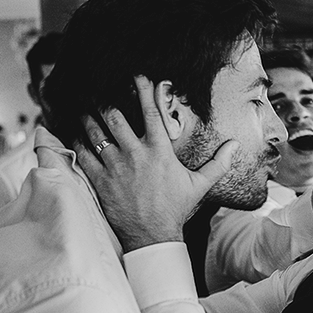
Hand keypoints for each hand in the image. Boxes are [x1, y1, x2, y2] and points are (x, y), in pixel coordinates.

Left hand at [73, 75, 237, 252]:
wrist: (153, 236)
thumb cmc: (176, 209)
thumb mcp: (200, 184)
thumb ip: (218, 163)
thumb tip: (234, 146)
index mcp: (159, 151)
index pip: (150, 113)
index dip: (143, 91)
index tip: (136, 77)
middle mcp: (136, 155)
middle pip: (116, 117)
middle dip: (107, 103)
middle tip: (101, 96)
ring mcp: (116, 167)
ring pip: (96, 133)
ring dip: (89, 120)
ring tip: (86, 112)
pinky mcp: (100, 181)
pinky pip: (84, 155)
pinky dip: (78, 143)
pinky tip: (77, 137)